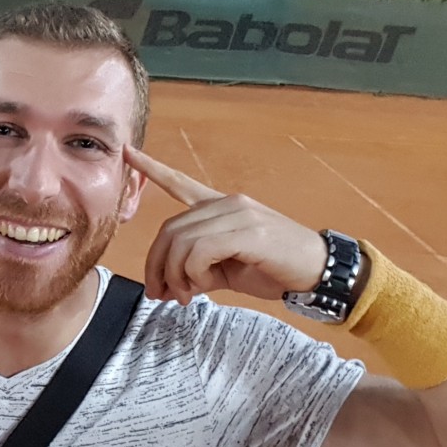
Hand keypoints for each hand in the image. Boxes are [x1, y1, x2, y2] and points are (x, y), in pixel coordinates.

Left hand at [127, 146, 329, 304]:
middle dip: (157, 265)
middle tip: (160, 293)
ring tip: (186, 294)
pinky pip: (200, 250)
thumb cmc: (275, 269)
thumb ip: (198, 269)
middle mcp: (227, 203)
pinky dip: (193, 273)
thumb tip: (168, 287)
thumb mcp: (228, 270)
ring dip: (176, 275)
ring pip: (182, 241)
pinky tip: (203, 286)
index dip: (152, 168)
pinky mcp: (248, 232)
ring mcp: (238, 214)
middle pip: (170, 229)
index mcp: (221, 206)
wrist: (319, 272)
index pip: (180, 183)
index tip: (127, 152)